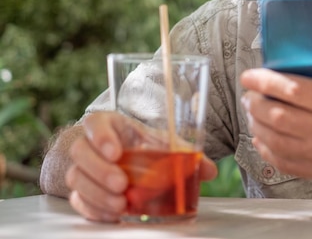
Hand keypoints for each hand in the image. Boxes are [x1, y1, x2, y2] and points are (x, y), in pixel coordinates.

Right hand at [65, 112, 217, 222]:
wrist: (128, 157)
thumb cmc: (143, 145)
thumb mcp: (162, 143)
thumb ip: (186, 153)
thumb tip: (210, 170)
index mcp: (109, 124)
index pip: (95, 123)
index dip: (101, 136)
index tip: (116, 151)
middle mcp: (90, 143)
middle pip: (80, 152)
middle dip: (100, 170)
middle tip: (121, 184)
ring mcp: (82, 167)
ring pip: (76, 178)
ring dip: (97, 193)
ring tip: (120, 204)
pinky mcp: (81, 190)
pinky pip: (78, 200)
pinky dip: (94, 209)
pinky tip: (112, 214)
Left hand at [240, 27, 311, 182]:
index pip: (295, 91)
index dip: (267, 82)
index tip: (250, 75)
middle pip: (279, 116)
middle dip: (256, 102)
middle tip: (249, 92)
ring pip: (276, 140)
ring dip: (257, 124)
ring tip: (252, 110)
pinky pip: (285, 163)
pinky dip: (266, 150)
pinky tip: (261, 137)